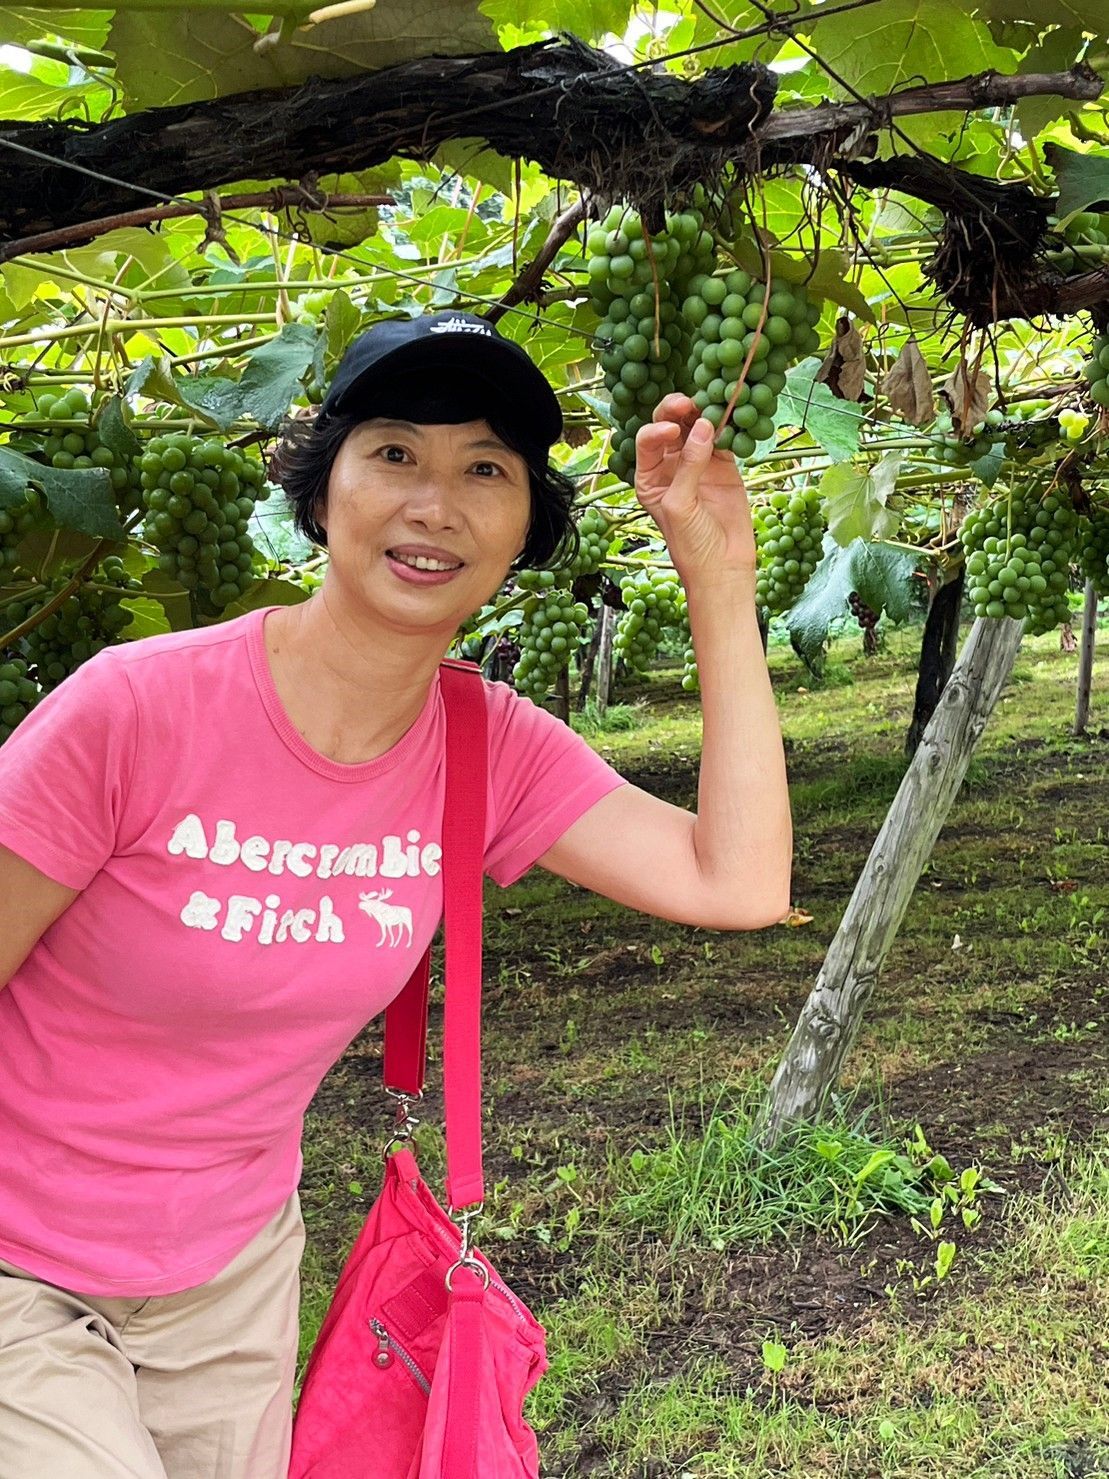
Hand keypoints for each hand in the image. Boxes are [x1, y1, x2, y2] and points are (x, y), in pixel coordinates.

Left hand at [634, 393, 755, 584]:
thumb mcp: (680, 505)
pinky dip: (728, 426)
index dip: (657, 429)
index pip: (647, 440)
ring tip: (714, 404)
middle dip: (676, 410)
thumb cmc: (690, 543)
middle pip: (670, 425)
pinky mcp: (724, 465)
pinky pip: (724, 438)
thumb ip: (689, 466)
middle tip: (689, 404)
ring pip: (696, 426)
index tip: (673, 430)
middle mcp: (671, 465)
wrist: (723, 566)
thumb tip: (704, 425)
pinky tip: (733, 418)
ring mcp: (698, 463)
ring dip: (703, 412)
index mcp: (649, 476)